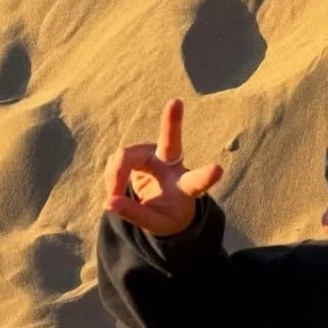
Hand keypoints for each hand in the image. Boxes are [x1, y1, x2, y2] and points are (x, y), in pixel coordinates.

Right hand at [103, 98, 223, 237]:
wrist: (163, 206)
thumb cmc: (166, 216)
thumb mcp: (154, 224)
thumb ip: (135, 214)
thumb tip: (109, 203)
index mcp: (185, 186)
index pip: (196, 181)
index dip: (205, 177)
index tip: (218, 169)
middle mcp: (172, 165)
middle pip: (170, 142)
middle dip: (172, 122)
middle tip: (176, 103)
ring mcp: (154, 155)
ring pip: (127, 155)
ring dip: (115, 176)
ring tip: (113, 197)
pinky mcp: (138, 153)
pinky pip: (117, 158)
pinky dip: (112, 176)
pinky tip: (115, 188)